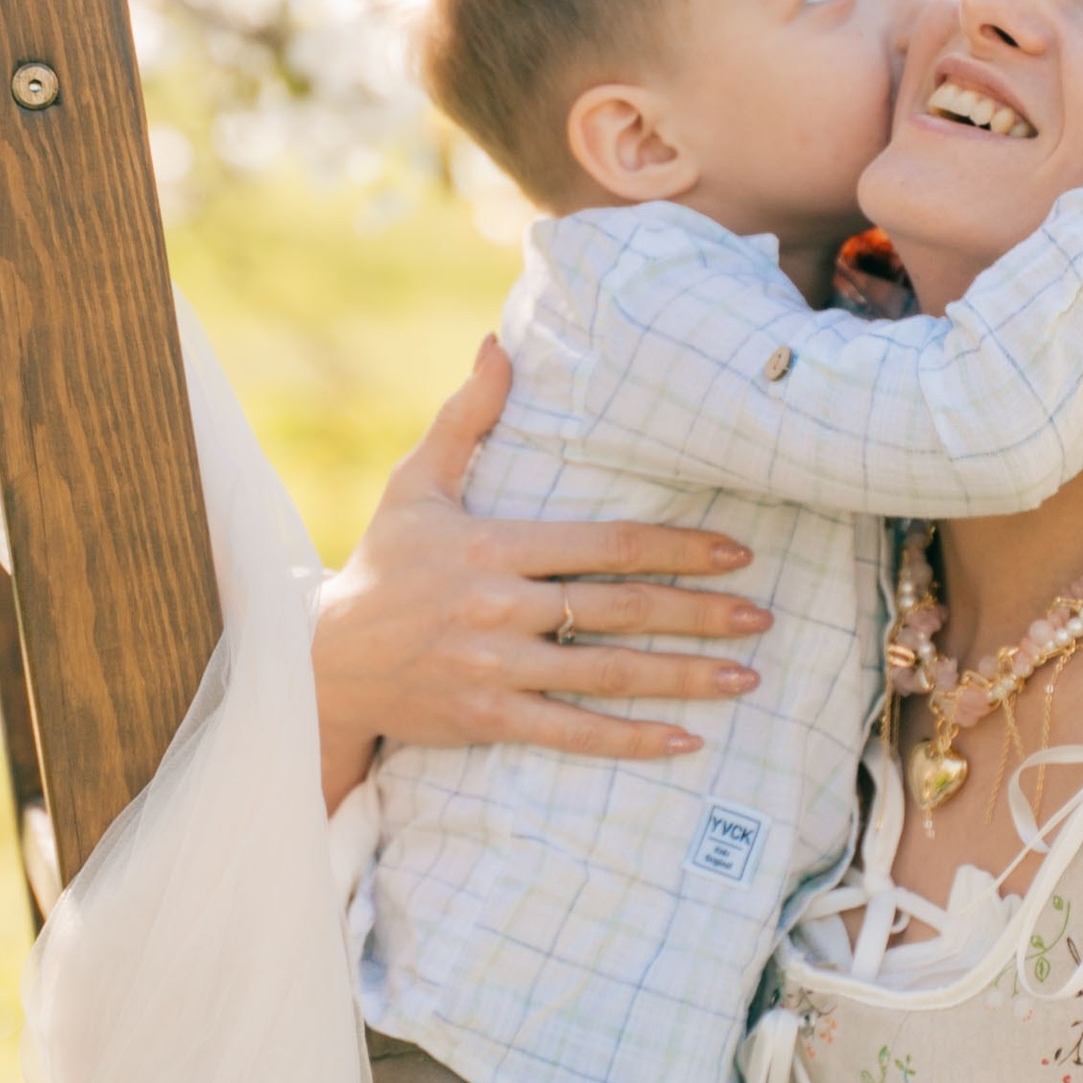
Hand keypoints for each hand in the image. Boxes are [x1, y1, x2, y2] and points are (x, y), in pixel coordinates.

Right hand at [310, 338, 771, 810]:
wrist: (320, 663)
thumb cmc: (380, 567)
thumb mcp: (414, 485)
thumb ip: (465, 418)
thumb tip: (499, 343)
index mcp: (494, 546)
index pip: (606, 544)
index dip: (678, 546)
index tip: (737, 550)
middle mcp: (500, 608)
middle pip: (622, 609)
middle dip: (700, 613)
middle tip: (763, 617)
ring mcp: (495, 668)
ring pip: (607, 673)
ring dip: (684, 677)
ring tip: (746, 679)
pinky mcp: (488, 719)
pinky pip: (572, 731)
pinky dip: (630, 739)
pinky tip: (684, 740)